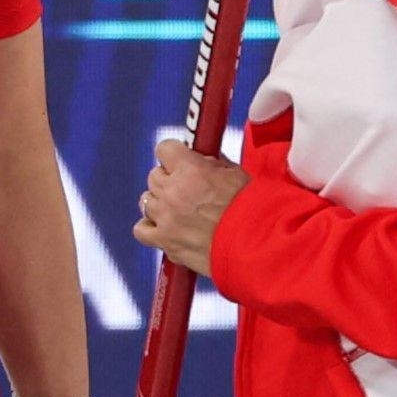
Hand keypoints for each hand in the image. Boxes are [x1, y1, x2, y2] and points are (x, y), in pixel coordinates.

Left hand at [134, 137, 248, 277]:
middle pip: (154, 176)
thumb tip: (202, 160)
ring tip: (179, 211)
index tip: (180, 161)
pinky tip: (164, 227)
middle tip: (187, 190)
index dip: (173, 155)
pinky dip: (149, 227)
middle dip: (169, 180)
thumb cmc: (252, 209)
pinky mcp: (165, 242)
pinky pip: (141, 230)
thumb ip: (212, 165)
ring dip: (161, 203)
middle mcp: (173, 191)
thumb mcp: (236, 175)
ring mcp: (166, 218)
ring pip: (147, 201)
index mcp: (191, 170)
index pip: (164, 149)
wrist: (255, 246)